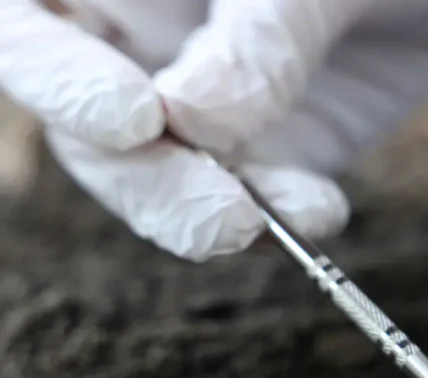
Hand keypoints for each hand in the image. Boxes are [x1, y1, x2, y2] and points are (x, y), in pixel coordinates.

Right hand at [0, 0, 427, 260]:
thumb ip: (260, 31)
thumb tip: (192, 120)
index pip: (32, 28)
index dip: (58, 76)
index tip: (138, 118)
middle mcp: (139, 41)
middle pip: (87, 127)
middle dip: (145, 181)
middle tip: (219, 216)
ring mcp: (199, 105)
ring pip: (159, 178)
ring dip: (203, 215)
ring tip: (261, 226)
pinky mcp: (263, 151)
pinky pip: (253, 199)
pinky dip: (282, 215)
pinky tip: (322, 211)